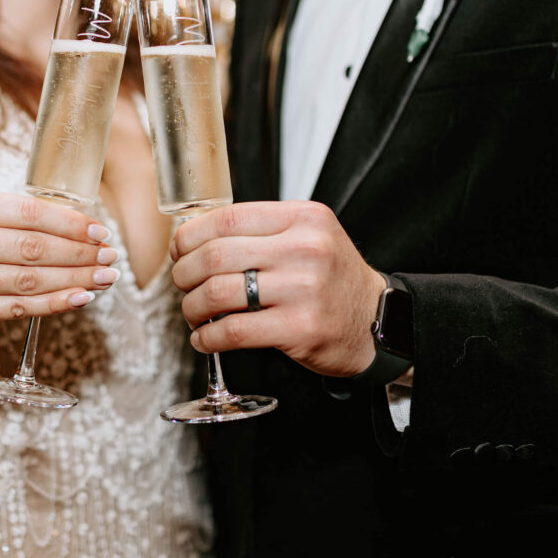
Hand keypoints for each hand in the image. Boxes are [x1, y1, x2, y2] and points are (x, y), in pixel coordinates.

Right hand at [0, 191, 117, 361]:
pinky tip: (80, 297)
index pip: (25, 212)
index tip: (98, 229)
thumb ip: (9, 216)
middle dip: (79, 252)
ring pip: (29, 280)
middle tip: (109, 255)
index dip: (68, 222)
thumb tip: (78, 225)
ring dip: (75, 278)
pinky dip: (54, 303)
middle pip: (31, 248)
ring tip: (104, 276)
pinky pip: (18, 308)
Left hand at [170, 200, 386, 377]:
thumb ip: (261, 232)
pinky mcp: (300, 329)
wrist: (378, 321)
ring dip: (192, 307)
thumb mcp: (308, 237)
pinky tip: (205, 339)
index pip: (227, 218)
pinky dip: (208, 338)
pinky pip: (233, 332)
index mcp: (303, 218)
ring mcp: (304, 289)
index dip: (191, 236)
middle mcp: (305, 249)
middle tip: (183, 285)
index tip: (180, 251)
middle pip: (215, 255)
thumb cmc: (332, 280)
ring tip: (193, 314)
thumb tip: (194, 239)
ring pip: (218, 293)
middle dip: (185, 274)